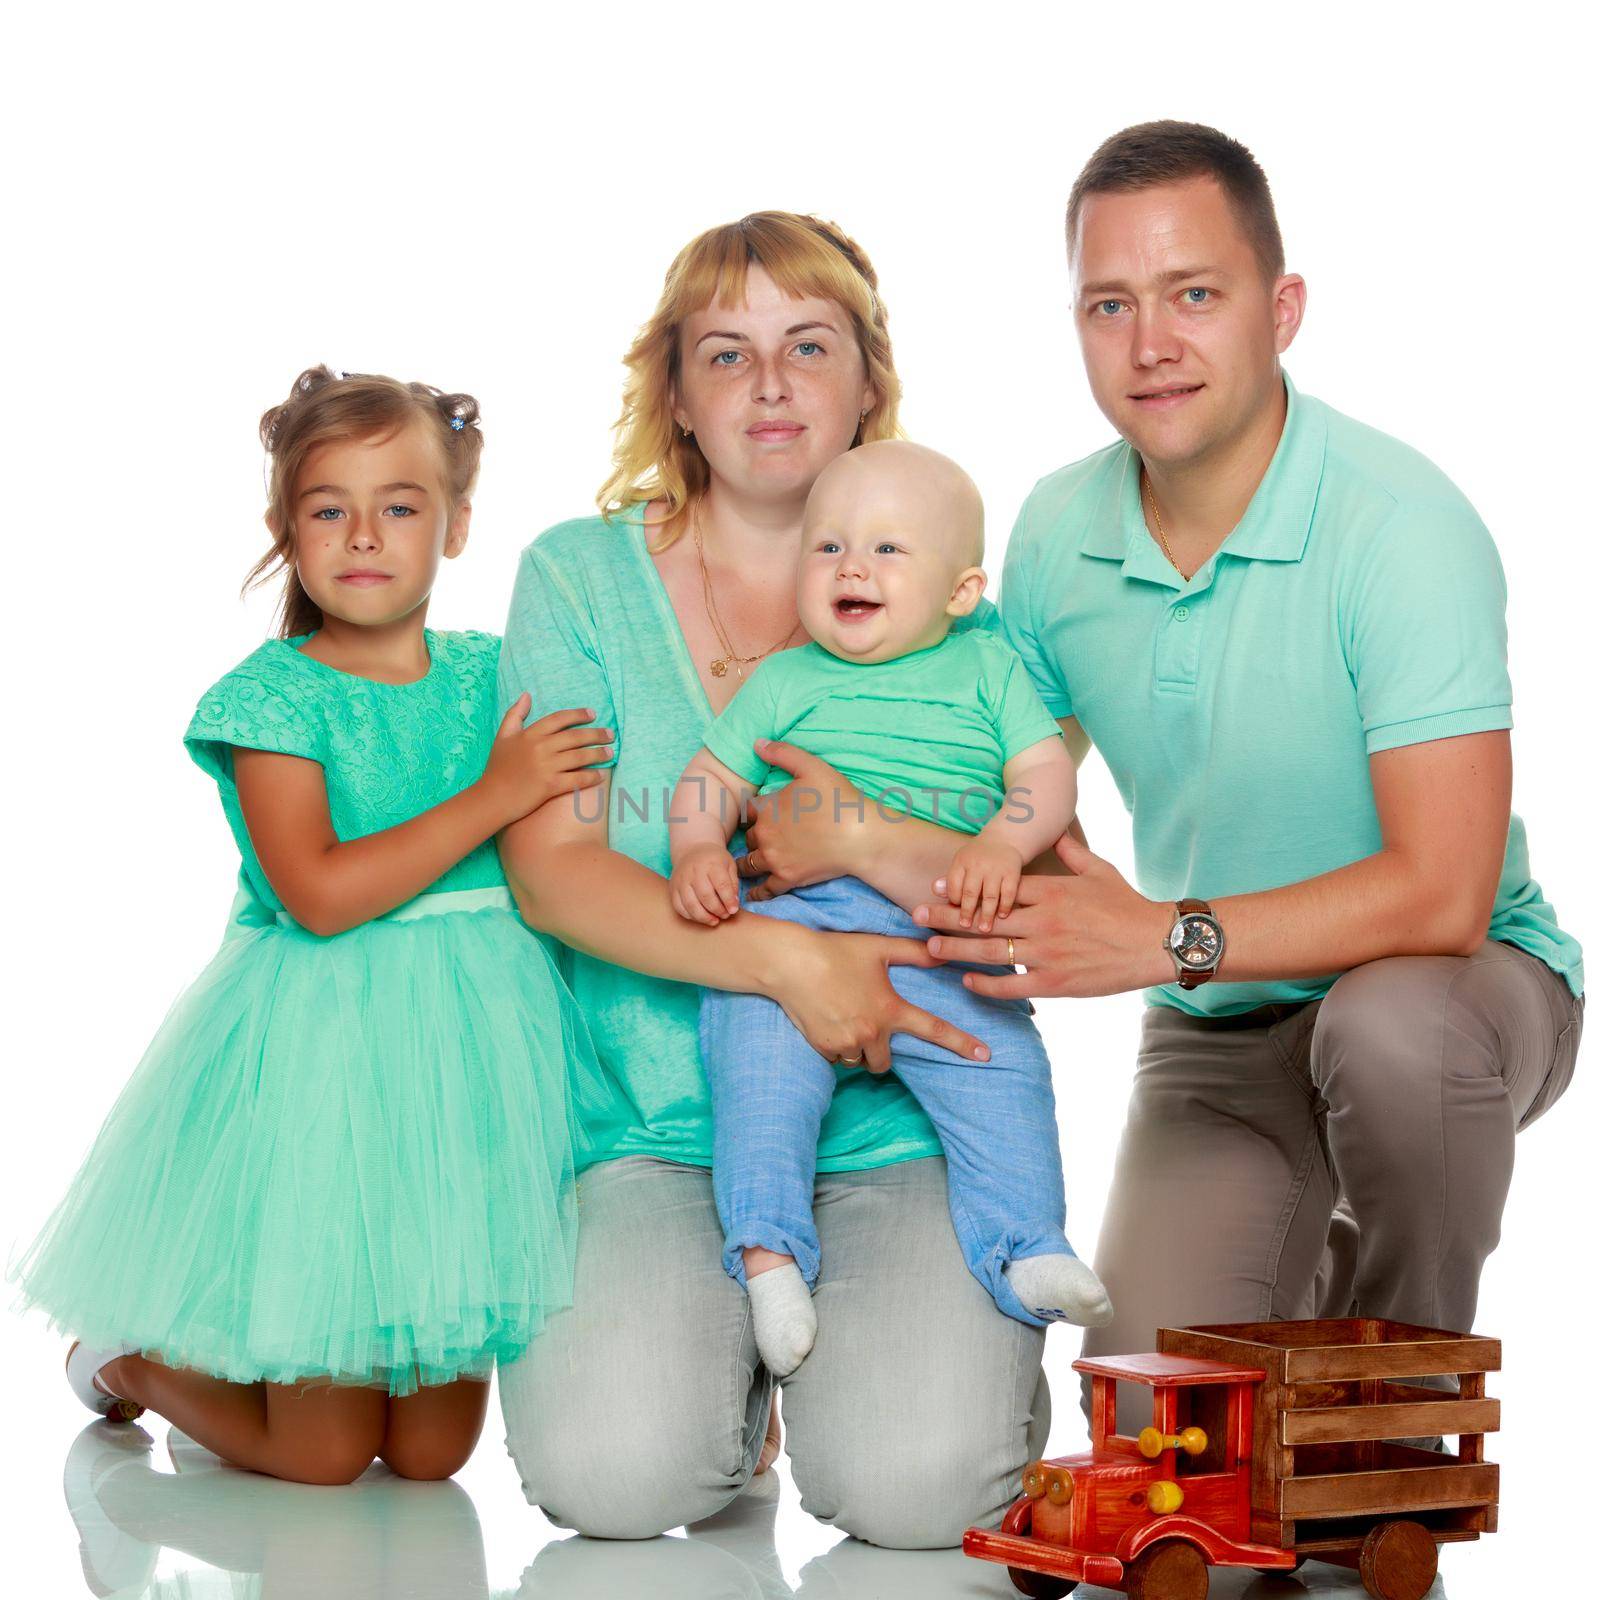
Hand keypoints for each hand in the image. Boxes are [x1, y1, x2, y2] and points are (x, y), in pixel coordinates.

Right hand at [481, 696, 612, 823]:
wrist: (492, 798)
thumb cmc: (497, 767)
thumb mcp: (502, 736)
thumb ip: (515, 714)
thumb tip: (526, 694)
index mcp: (530, 734)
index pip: (560, 719)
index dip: (578, 714)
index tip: (593, 714)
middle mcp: (540, 748)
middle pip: (575, 736)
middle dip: (596, 734)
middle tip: (611, 734)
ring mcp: (546, 767)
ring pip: (579, 756)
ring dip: (598, 754)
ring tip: (610, 752)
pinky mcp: (550, 786)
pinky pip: (577, 779)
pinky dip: (591, 777)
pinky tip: (601, 775)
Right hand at [671, 843, 740, 924]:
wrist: (693, 849)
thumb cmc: (715, 860)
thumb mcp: (729, 866)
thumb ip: (733, 885)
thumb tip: (733, 906)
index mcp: (711, 863)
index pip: (721, 885)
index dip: (728, 900)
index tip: (734, 910)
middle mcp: (694, 871)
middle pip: (705, 896)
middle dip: (717, 910)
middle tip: (725, 915)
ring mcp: (681, 880)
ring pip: (690, 904)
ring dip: (704, 917)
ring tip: (714, 920)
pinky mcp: (673, 888)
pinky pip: (679, 907)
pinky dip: (691, 916)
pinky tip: (701, 917)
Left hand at [738, 740, 866, 900]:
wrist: (860, 836)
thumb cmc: (838, 800)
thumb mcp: (812, 766)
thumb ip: (782, 753)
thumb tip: (756, 743)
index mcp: (767, 808)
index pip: (748, 810)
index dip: (753, 811)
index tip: (755, 814)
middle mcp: (765, 835)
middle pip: (748, 837)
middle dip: (752, 837)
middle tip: (754, 839)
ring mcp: (775, 859)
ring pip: (748, 863)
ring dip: (746, 863)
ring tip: (744, 865)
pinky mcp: (787, 878)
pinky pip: (764, 889)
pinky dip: (756, 891)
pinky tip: (753, 892)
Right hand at [769, 928, 990, 1072]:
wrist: (790, 962)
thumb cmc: (835, 951)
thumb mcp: (877, 947)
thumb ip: (912, 952)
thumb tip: (941, 950)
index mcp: (890, 1008)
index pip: (934, 1029)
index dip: (961, 1044)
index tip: (986, 1056)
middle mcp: (872, 1031)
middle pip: (885, 1062)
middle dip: (877, 1050)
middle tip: (863, 1025)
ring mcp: (846, 1043)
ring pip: (858, 1061)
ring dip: (855, 1049)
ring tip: (841, 1018)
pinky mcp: (823, 1048)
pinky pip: (836, 1059)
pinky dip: (834, 1047)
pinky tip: (825, 1021)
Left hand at [915, 835, 1171, 998]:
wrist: (1156, 942)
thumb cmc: (1129, 905)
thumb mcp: (1100, 870)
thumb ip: (1072, 853)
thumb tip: (1058, 832)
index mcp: (1051, 892)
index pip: (999, 889)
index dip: (966, 889)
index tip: (938, 888)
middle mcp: (1043, 921)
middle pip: (984, 917)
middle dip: (947, 916)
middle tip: (916, 916)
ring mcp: (1048, 952)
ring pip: (990, 950)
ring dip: (956, 949)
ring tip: (929, 947)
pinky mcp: (1056, 981)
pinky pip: (1012, 984)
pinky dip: (987, 984)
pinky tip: (967, 981)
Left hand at [944, 838, 1024, 931]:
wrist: (1004, 839)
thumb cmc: (978, 857)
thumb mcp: (962, 863)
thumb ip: (951, 879)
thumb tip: (934, 891)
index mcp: (962, 861)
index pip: (954, 884)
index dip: (953, 900)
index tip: (954, 912)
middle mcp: (978, 864)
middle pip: (970, 892)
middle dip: (967, 911)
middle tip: (965, 926)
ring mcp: (996, 868)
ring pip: (990, 895)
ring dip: (986, 914)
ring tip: (984, 929)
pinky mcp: (1013, 872)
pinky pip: (1008, 893)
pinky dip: (1005, 906)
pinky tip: (1002, 916)